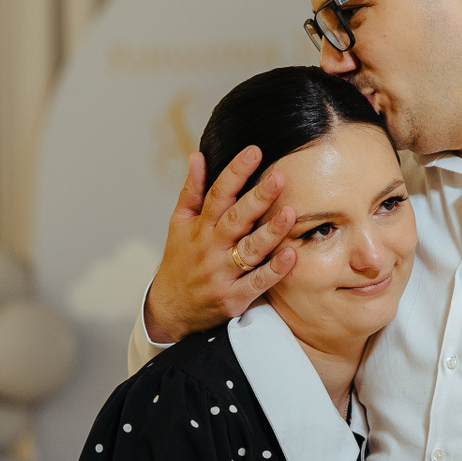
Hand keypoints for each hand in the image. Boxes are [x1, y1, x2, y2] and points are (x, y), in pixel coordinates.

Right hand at [144, 147, 297, 344]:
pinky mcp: (234, 298)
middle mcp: (210, 248)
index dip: (235, 172)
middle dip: (257, 197)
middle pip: (236, 219)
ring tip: (290, 212)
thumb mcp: (179, 224)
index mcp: (199, 227)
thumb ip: (191, 190)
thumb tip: (198, 155)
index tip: (254, 151)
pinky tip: (291, 256)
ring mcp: (222, 274)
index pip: (217, 194)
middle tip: (279, 177)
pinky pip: (257, 283)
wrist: (170, 309)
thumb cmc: (180, 260)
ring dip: (270, 232)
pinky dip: (274, 271)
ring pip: (249, 250)